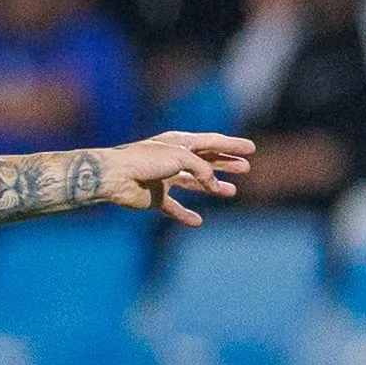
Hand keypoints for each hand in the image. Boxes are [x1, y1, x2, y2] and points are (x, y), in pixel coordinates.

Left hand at [99, 131, 254, 226]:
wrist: (115, 176)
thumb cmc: (145, 160)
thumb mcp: (181, 157)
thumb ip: (203, 169)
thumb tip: (213, 185)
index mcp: (179, 143)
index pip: (211, 142)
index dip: (231, 145)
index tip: (250, 149)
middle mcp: (173, 159)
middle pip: (205, 162)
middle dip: (226, 164)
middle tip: (245, 168)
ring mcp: (164, 179)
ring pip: (194, 183)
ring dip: (213, 187)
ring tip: (231, 191)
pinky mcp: (155, 198)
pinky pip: (174, 208)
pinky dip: (185, 215)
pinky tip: (197, 221)